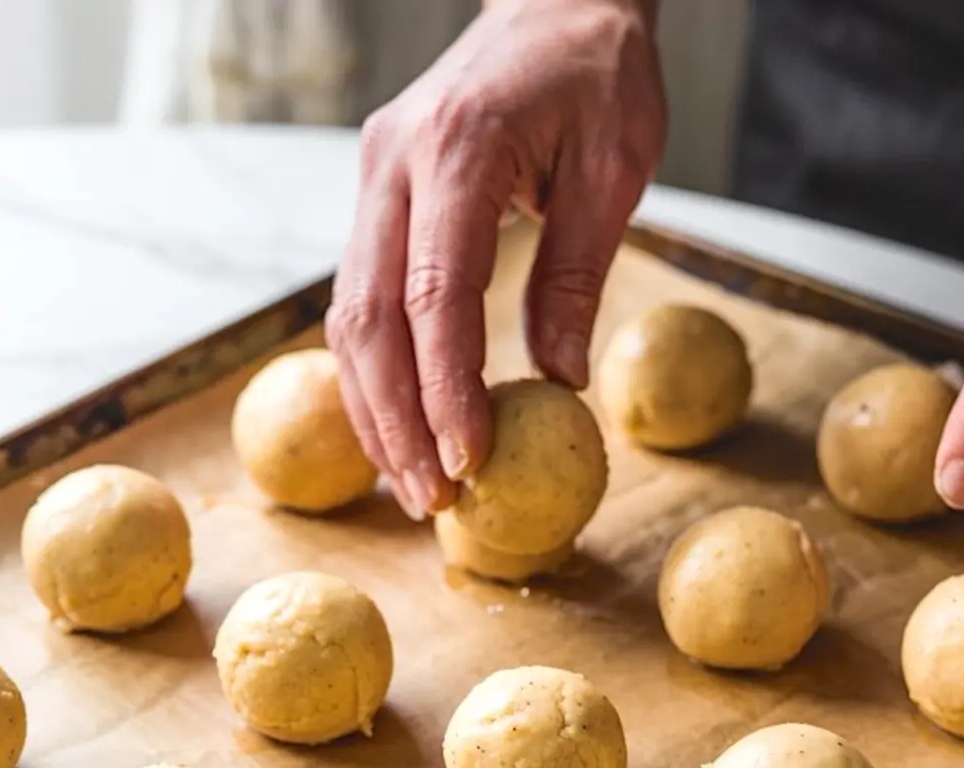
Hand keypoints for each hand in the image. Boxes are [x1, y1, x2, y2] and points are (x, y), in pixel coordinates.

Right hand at [325, 0, 664, 519]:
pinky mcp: (376, 202)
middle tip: (430, 498)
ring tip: (412, 483)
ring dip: (375, 409)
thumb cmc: (596, 72)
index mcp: (456, 150)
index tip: (468, 460)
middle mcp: (392, 167)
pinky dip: (375, 372)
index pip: (434, 296)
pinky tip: (397, 424)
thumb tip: (559, 384)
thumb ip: (577, 274)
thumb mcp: (614, 166)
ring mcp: (373, 183)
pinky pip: (358, 301)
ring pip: (348, 318)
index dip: (445, 388)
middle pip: (369, 319)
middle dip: (397, 420)